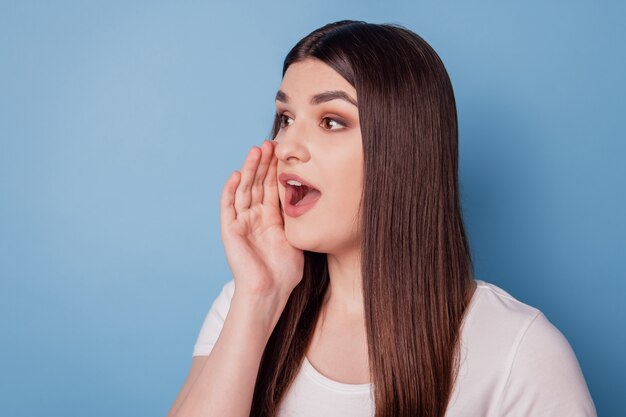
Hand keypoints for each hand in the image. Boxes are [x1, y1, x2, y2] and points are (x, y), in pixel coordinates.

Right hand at [220, 140, 304, 299]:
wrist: (270, 292)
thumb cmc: (285, 273)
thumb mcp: (296, 238)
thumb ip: (297, 218)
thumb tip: (314, 198)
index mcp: (270, 219)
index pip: (271, 187)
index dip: (275, 169)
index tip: (282, 151)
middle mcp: (254, 218)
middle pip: (257, 184)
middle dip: (263, 164)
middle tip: (270, 143)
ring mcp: (241, 223)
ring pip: (243, 190)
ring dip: (249, 170)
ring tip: (256, 151)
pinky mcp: (230, 231)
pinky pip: (228, 206)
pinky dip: (231, 190)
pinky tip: (237, 174)